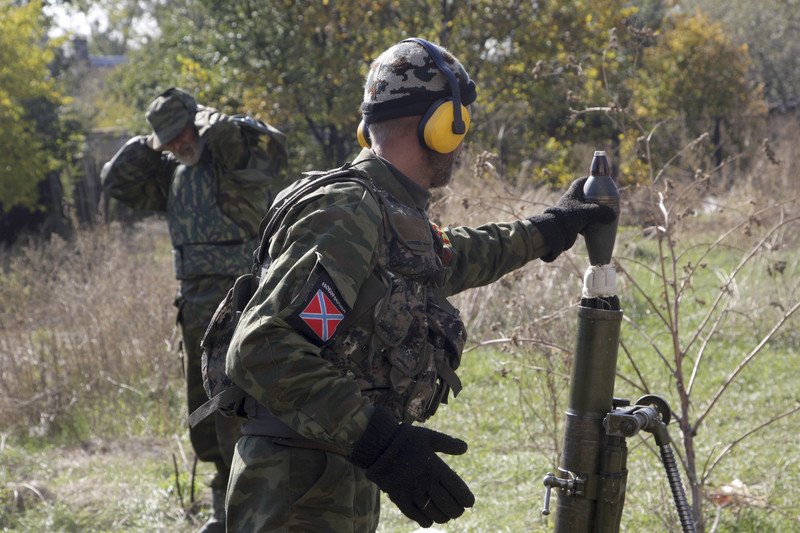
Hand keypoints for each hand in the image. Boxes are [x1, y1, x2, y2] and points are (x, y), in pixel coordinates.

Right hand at [349, 406, 473, 526]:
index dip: (466, 499)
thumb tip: (465, 448)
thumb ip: (447, 443)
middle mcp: (426, 481)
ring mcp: (412, 491)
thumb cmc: (405, 439)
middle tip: (458, 510)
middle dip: (456, 510)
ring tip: (446, 516)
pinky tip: (429, 519)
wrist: (378, 444)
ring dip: (443, 517)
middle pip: (448, 505)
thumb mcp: (428, 436)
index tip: (469, 503)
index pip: (458, 489)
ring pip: (434, 513)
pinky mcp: (399, 498)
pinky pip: (415, 515)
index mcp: (435, 467)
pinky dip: (425, 520)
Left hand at [528, 176, 616, 261]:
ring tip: (604, 216)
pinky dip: (590, 224)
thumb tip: (614, 215)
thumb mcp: (586, 212)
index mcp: (572, 194)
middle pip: (584, 197)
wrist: (554, 233)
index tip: (599, 181)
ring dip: (594, 213)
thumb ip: (601, 211)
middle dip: (595, 199)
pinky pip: (582, 222)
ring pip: (584, 211)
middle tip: (606, 202)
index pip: (580, 182)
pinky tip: (597, 228)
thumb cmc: (568, 218)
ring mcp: (569, 213)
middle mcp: (570, 202)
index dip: (589, 180)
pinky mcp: (570, 224)